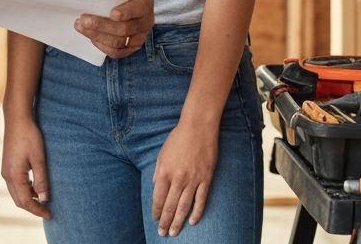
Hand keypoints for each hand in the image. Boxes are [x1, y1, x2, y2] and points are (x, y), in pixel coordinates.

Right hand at [1, 113, 50, 218]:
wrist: (17, 118)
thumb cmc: (29, 136)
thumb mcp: (38, 158)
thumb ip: (41, 180)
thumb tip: (44, 199)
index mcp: (14, 176)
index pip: (25, 201)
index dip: (37, 210)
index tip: (50, 214)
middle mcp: (6, 176)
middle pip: (19, 200)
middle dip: (32, 207)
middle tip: (47, 210)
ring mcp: (5, 170)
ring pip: (16, 193)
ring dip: (29, 198)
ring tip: (43, 198)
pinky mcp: (7, 165)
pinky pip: (15, 184)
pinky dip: (25, 189)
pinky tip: (36, 185)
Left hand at [75, 0, 153, 56]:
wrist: (133, 3)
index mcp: (145, 2)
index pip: (137, 9)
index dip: (125, 13)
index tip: (111, 13)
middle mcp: (146, 21)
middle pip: (124, 29)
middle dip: (101, 26)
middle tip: (83, 20)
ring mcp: (140, 37)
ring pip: (118, 42)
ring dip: (97, 36)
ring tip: (81, 27)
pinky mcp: (132, 48)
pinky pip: (116, 52)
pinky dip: (102, 45)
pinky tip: (91, 37)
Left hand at [151, 121, 217, 236]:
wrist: (198, 127)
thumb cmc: (178, 138)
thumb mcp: (162, 152)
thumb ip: (158, 171)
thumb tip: (156, 186)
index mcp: (165, 172)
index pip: (159, 198)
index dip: (156, 210)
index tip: (155, 219)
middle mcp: (178, 179)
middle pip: (171, 206)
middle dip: (165, 221)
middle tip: (162, 234)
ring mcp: (193, 180)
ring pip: (184, 207)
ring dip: (178, 221)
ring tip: (174, 232)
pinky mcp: (206, 179)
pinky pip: (201, 200)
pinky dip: (197, 212)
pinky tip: (192, 222)